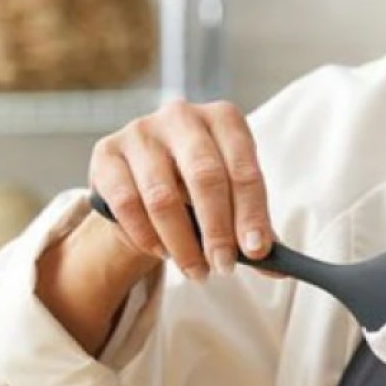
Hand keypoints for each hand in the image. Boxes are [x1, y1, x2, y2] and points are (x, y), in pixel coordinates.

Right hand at [87, 100, 274, 281]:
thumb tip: (278, 269)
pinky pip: (127, 204)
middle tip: (223, 266)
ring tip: (196, 270)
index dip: (251, 213)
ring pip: (162, 196)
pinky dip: (147, 236)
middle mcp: (182, 116)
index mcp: (224, 119)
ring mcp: (140, 131)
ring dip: (182, 243)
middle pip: (205, 176)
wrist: (144, 180)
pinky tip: (162, 252)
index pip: (243, 168)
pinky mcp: (106, 153)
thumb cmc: (197, 188)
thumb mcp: (232, 199)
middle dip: (217, 230)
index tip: (255, 251)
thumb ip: (254, 229)